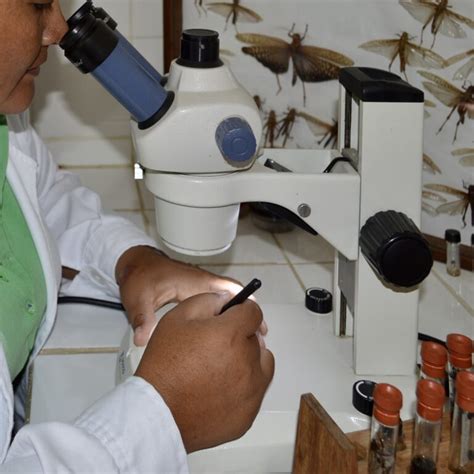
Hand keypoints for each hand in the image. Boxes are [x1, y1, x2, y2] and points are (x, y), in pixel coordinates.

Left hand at [116, 246, 244, 345]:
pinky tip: (225, 334)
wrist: (136, 265)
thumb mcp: (139, 297)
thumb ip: (142, 316)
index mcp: (195, 282)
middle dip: (248, 314)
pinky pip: (217, 305)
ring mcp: (200, 288)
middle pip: (234, 296)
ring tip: (248, 340)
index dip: (245, 302)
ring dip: (238, 316)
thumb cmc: (141, 276)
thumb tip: (143, 338)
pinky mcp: (196, 294)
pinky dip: (226, 317)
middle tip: (259, 337)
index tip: (256, 320)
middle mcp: (202, 283)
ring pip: (227, 300)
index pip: (228, 289)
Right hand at [135, 292, 274, 452]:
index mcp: (231, 334)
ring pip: (261, 363)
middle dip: (240, 336)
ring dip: (248, 359)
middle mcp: (247, 361)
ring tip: (222, 366)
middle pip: (255, 338)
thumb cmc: (164, 366)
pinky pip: (256, 391)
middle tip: (217, 345)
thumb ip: (207, 301)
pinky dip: (245, 385)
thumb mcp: (176, 318)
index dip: (242, 311)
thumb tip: (226, 300)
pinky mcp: (249, 413)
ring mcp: (251, 390)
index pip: (253, 312)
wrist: (157, 413)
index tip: (235, 316)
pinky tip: (222, 387)